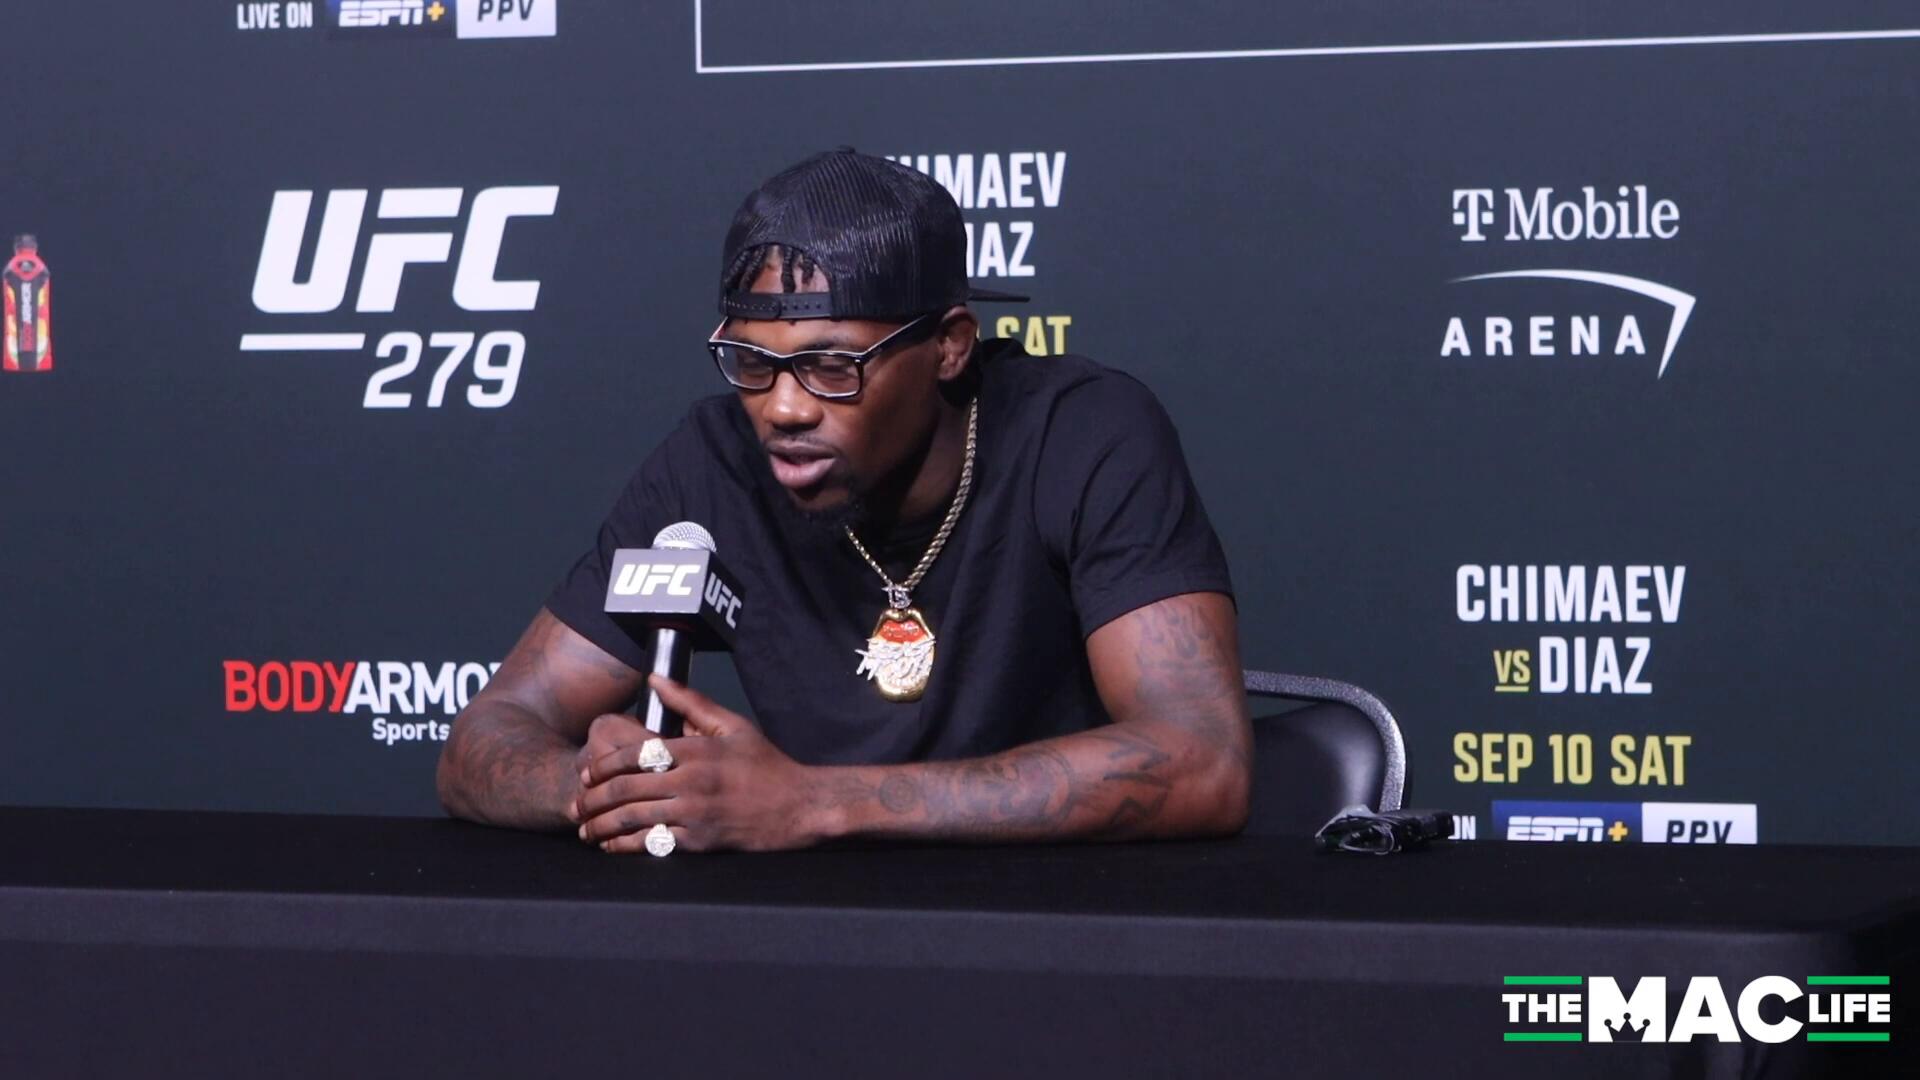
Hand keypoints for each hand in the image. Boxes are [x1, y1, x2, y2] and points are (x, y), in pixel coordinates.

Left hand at [572, 675, 828, 852]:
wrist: (798, 805)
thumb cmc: (765, 763)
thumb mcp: (732, 724)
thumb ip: (690, 702)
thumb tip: (654, 679)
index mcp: (696, 750)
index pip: (635, 754)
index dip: (603, 765)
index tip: (586, 772)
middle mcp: (692, 781)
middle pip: (626, 789)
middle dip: (593, 799)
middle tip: (576, 805)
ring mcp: (695, 813)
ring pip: (634, 819)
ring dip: (602, 826)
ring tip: (585, 830)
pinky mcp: (700, 842)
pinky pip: (653, 845)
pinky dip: (626, 846)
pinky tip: (612, 846)